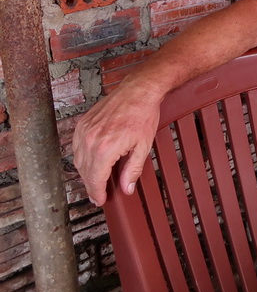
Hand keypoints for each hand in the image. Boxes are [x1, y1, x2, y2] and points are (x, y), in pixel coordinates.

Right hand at [72, 85, 161, 206]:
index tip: (100, 200)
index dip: (97, 192)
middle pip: (85, 172)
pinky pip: (76, 146)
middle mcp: (90, 140)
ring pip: (78, 160)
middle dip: (92, 185)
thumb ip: (132, 170)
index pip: (95, 179)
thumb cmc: (143, 115)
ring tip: (96, 179)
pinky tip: (91, 161)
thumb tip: (126, 189)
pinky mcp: (82, 123)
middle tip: (99, 193)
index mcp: (105, 149)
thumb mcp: (143, 146)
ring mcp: (84, 131)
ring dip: (86, 172)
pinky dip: (82, 156)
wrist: (138, 91)